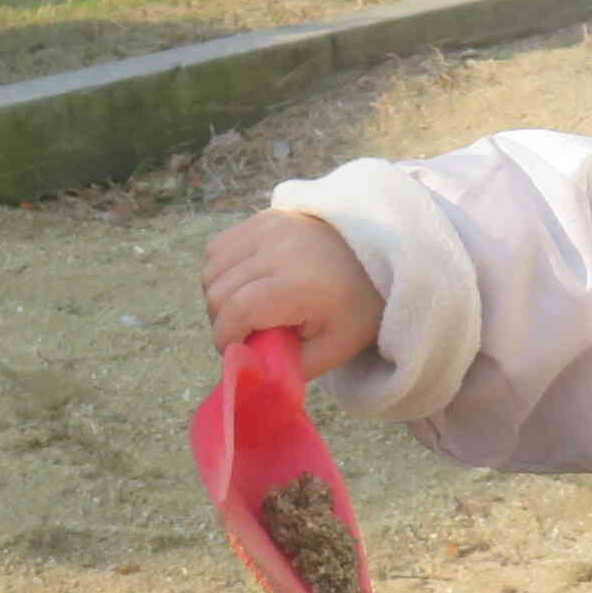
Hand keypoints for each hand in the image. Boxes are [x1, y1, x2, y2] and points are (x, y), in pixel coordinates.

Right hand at [202, 212, 384, 379]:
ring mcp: (268, 227)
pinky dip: (222, 271)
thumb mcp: (334, 349)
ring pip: (211, 269)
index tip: (237, 354)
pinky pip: (218, 248)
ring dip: (219, 297)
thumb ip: (289, 369)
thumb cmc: (357, 307)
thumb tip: (247, 375)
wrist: (380, 255)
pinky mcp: (263, 217)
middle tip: (245, 336)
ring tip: (245, 310)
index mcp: (298, 284)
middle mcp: (278, 249)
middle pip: (218, 292)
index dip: (226, 339)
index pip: (237, 311)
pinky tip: (245, 283)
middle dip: (222, 323)